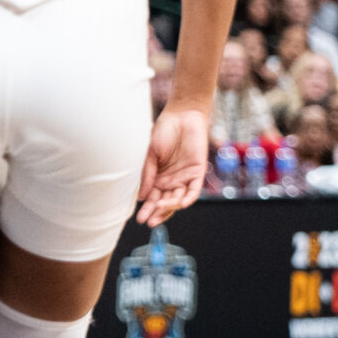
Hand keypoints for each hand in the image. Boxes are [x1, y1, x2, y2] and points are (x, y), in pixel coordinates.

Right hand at [136, 103, 211, 225]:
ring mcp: (184, 178)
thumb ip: (147, 175)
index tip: (140, 219)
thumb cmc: (164, 131)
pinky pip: (193, 191)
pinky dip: (187, 198)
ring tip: (159, 210)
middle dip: (157, 213)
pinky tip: (179, 204)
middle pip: (165, 202)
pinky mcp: (198, 173)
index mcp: (158, 177)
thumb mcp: (150, 154)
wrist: (182, 116)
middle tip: (149, 221)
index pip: (153, 198)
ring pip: (178, 199)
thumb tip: (141, 197)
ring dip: (169, 207)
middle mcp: (171, 180)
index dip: (148, 209)